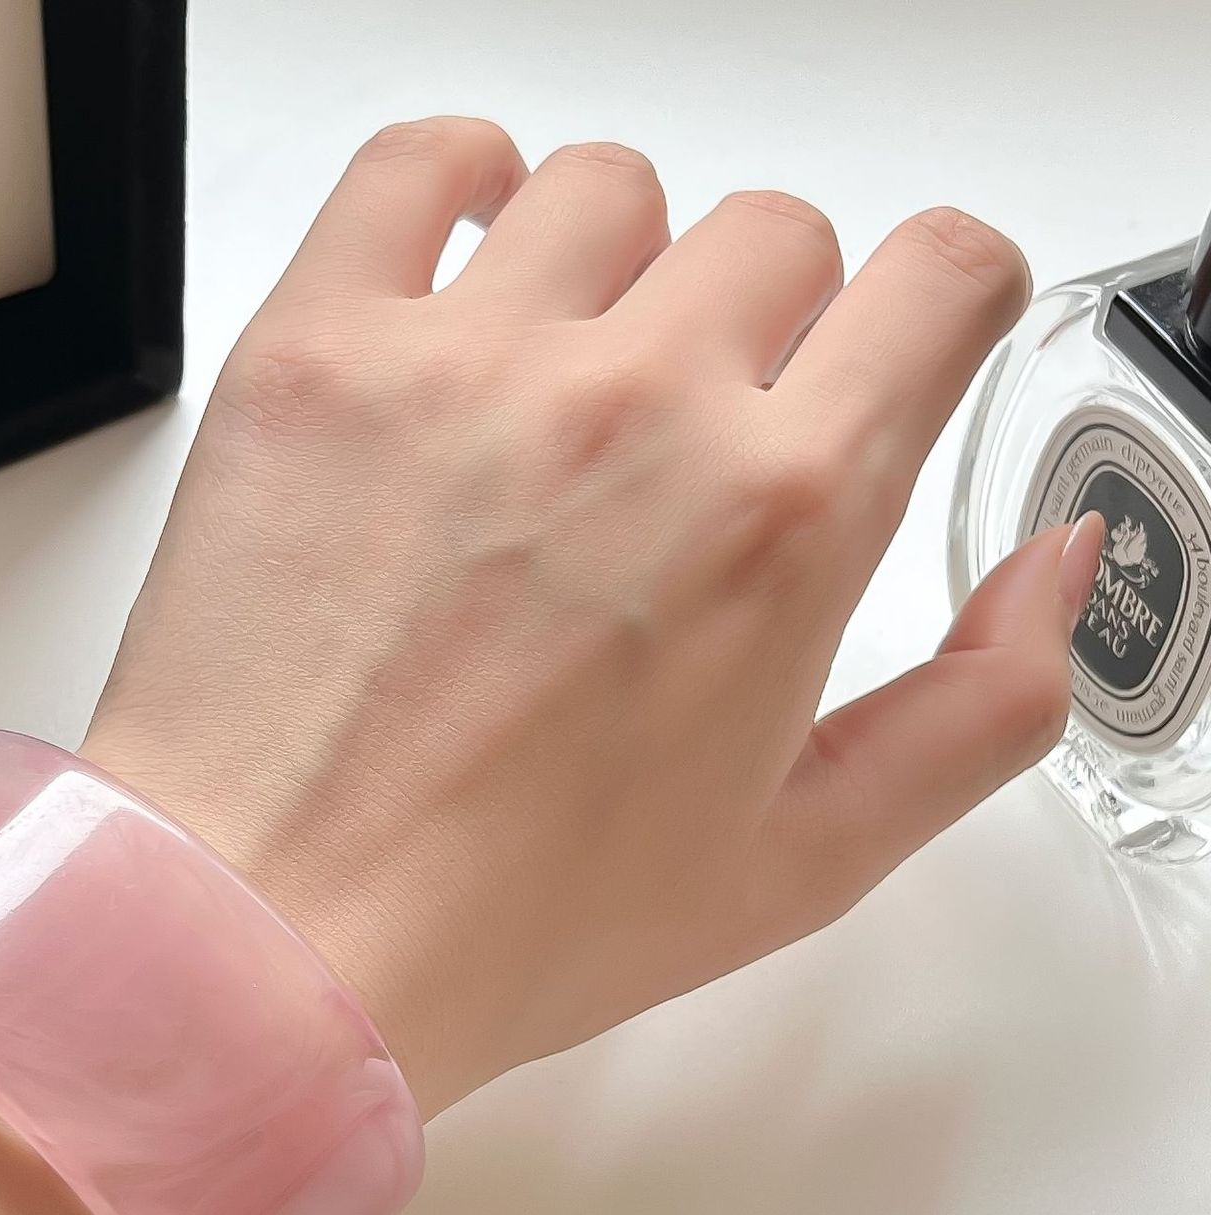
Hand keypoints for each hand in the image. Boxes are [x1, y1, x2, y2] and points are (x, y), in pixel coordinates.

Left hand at [85, 120, 1102, 1116]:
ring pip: (607, 190)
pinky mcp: (317, 353)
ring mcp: (466, 363)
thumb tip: (1054, 570)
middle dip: (757, 329)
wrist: (267, 940)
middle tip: (679, 452)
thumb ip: (976, 712)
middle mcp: (639, 405)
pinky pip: (418, 165)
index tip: (888, 348)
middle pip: (772, 235)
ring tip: (554, 397)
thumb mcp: (797, 867)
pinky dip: (454, 189)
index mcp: (782, 518)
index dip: (932, 309)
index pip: (939, 278)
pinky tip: (458, 284)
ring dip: (611, 271)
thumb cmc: (503, 927)